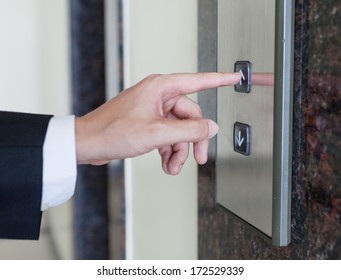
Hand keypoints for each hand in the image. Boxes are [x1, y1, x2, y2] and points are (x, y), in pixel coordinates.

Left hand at [75, 72, 240, 174]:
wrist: (89, 143)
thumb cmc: (112, 131)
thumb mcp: (156, 133)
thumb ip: (188, 130)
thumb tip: (210, 127)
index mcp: (161, 88)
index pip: (198, 81)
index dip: (220, 79)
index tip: (235, 77)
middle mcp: (158, 96)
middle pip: (190, 116)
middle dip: (193, 140)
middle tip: (198, 158)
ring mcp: (153, 110)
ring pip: (179, 129)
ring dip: (179, 150)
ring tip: (173, 166)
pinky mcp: (148, 122)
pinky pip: (168, 135)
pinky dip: (169, 150)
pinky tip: (166, 163)